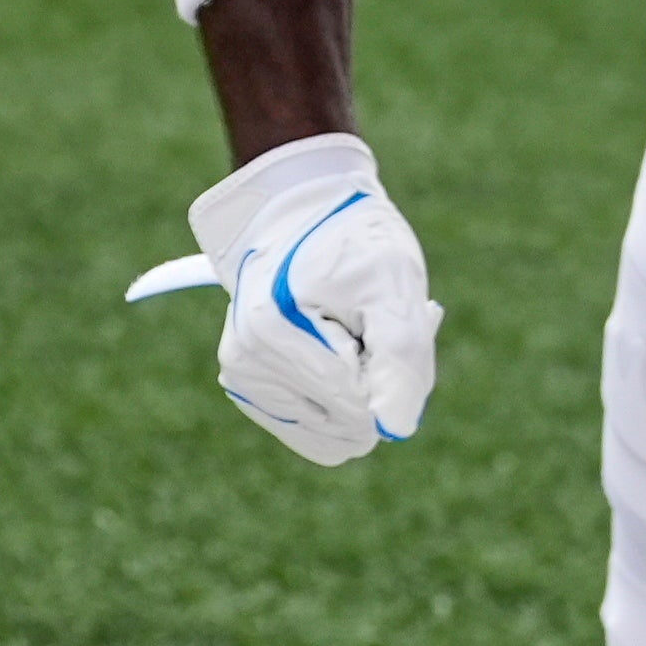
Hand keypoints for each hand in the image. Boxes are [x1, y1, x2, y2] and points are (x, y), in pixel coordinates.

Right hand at [190, 133, 439, 466]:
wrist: (303, 210)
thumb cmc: (352, 240)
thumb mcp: (393, 281)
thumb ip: (401, 357)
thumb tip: (394, 429)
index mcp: (273, 332)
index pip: (360, 406)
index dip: (393, 371)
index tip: (392, 318)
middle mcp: (247, 366)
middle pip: (349, 426)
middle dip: (378, 381)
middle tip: (376, 320)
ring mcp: (244, 380)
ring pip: (335, 435)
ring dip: (361, 389)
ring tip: (356, 330)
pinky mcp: (251, 389)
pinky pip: (316, 430)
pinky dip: (341, 397)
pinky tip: (339, 347)